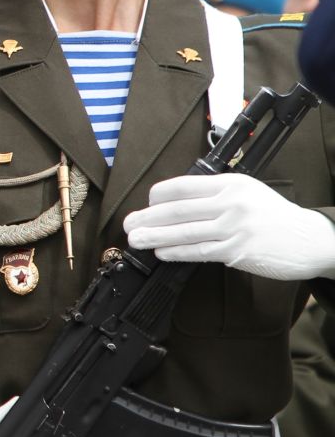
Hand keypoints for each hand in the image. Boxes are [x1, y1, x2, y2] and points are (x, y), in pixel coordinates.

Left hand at [124, 173, 334, 280]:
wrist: (308, 239)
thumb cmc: (273, 217)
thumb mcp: (247, 193)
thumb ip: (215, 194)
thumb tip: (175, 203)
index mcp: (231, 184)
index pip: (183, 186)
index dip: (157, 196)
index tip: (145, 204)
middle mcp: (231, 202)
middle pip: (178, 210)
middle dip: (147, 218)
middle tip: (128, 225)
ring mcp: (235, 227)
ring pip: (184, 232)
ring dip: (155, 237)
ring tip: (136, 240)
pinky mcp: (237, 250)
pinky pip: (199, 251)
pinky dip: (176, 252)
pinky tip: (162, 253)